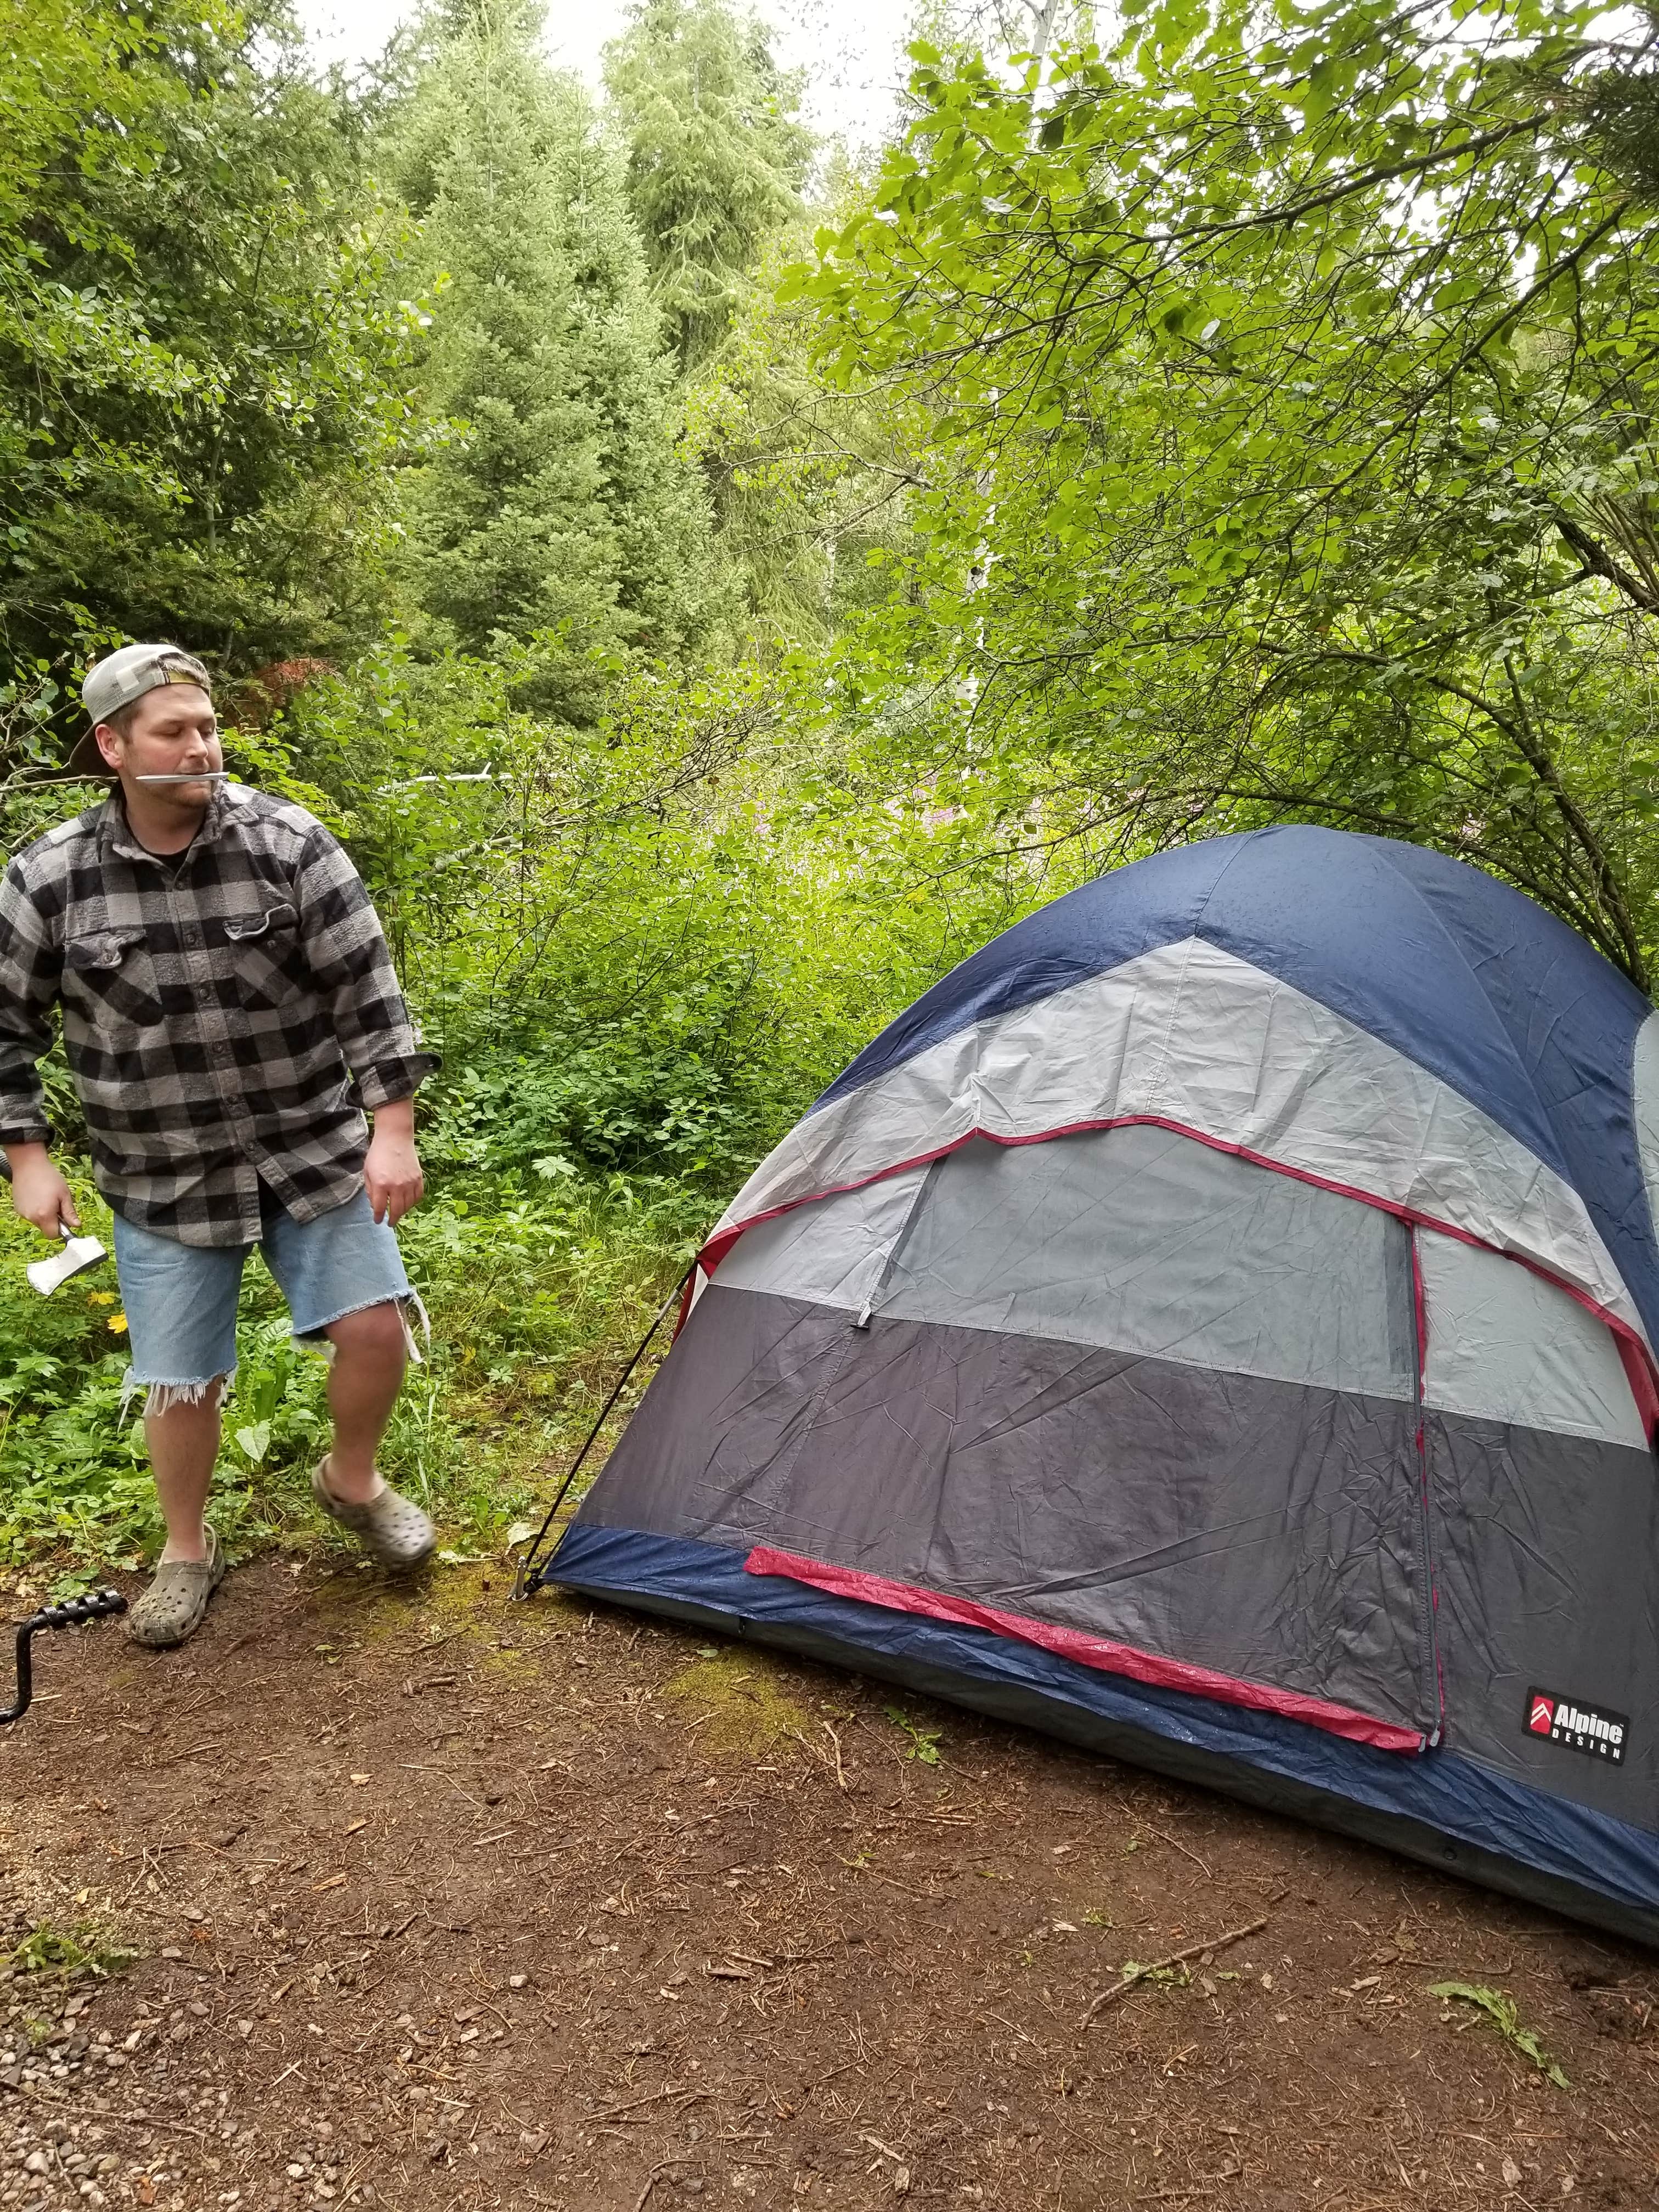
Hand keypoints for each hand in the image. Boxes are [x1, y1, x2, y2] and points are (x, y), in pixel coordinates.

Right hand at [6, 1144, 79, 1239]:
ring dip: (44, 1215)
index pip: (53, 1235)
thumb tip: (76, 1225)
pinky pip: (30, 1215)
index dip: (61, 1230)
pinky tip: (38, 1197)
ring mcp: (23, 1213)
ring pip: (37, 1222)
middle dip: (53, 1221)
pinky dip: (35, 1210)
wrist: (29, 1165)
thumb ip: (70, 1212)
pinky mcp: (18, 1208)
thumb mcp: (65, 1194)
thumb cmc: (49, 1178)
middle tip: (57, 1205)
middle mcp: (31, 1217)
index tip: (64, 1219)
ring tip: (47, 1198)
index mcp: (44, 1215)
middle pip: (45, 1229)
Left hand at [364, 1109, 422, 1226]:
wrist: (395, 1138)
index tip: (378, 1221)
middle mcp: (396, 1186)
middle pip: (397, 1210)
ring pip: (408, 1205)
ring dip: (403, 1211)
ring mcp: (409, 1182)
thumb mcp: (367, 1172)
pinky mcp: (418, 1178)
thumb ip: (371, 1190)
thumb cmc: (378, 1153)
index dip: (379, 1217)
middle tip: (390, 1223)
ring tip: (398, 1212)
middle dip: (393, 1219)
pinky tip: (408, 1202)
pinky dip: (413, 1202)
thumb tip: (376, 1205)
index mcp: (381, 1184)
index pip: (380, 1208)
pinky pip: (418, 1196)